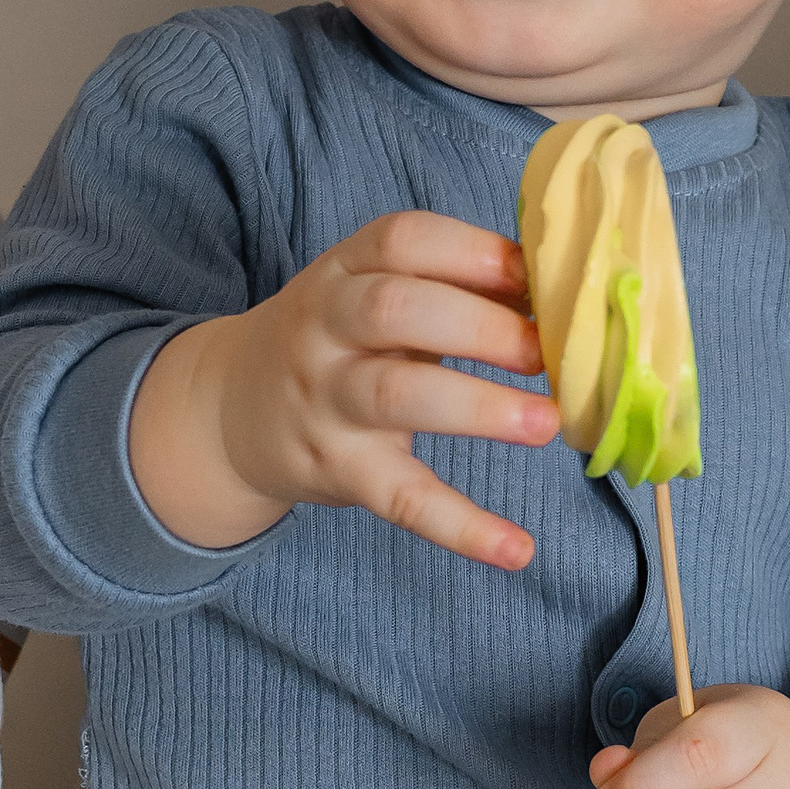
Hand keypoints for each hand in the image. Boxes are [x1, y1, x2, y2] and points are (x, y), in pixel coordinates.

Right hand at [129, 214, 557, 562]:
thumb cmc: (334, 341)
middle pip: (395, 309)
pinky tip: (516, 548)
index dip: (475, 252)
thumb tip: (560, 292)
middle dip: (480, 325)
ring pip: (395, 395)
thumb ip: (449, 285)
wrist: (229, 411)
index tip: (537, 276)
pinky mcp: (339, 471)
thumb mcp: (367, 292)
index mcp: (343, 272)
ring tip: (547, 423)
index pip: (402, 240)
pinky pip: (399, 498)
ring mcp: (326, 402)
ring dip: (477, 407)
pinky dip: (459, 526)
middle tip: (546, 351)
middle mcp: (325, 330)